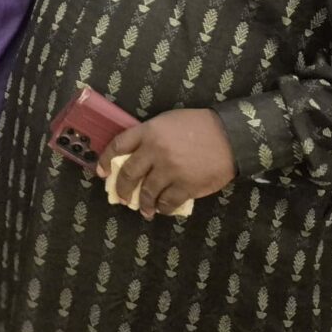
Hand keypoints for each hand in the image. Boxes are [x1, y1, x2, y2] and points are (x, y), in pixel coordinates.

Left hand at [98, 108, 235, 218]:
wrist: (230, 136)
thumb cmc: (200, 126)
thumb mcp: (168, 121)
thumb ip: (150, 136)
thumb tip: (135, 155)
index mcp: (149, 132)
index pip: (118, 145)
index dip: (106, 159)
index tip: (101, 171)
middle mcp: (155, 151)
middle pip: (129, 174)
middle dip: (122, 188)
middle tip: (121, 197)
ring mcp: (170, 170)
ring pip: (147, 192)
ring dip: (143, 204)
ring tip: (144, 210)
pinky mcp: (186, 186)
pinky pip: (168, 202)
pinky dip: (162, 208)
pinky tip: (162, 209)